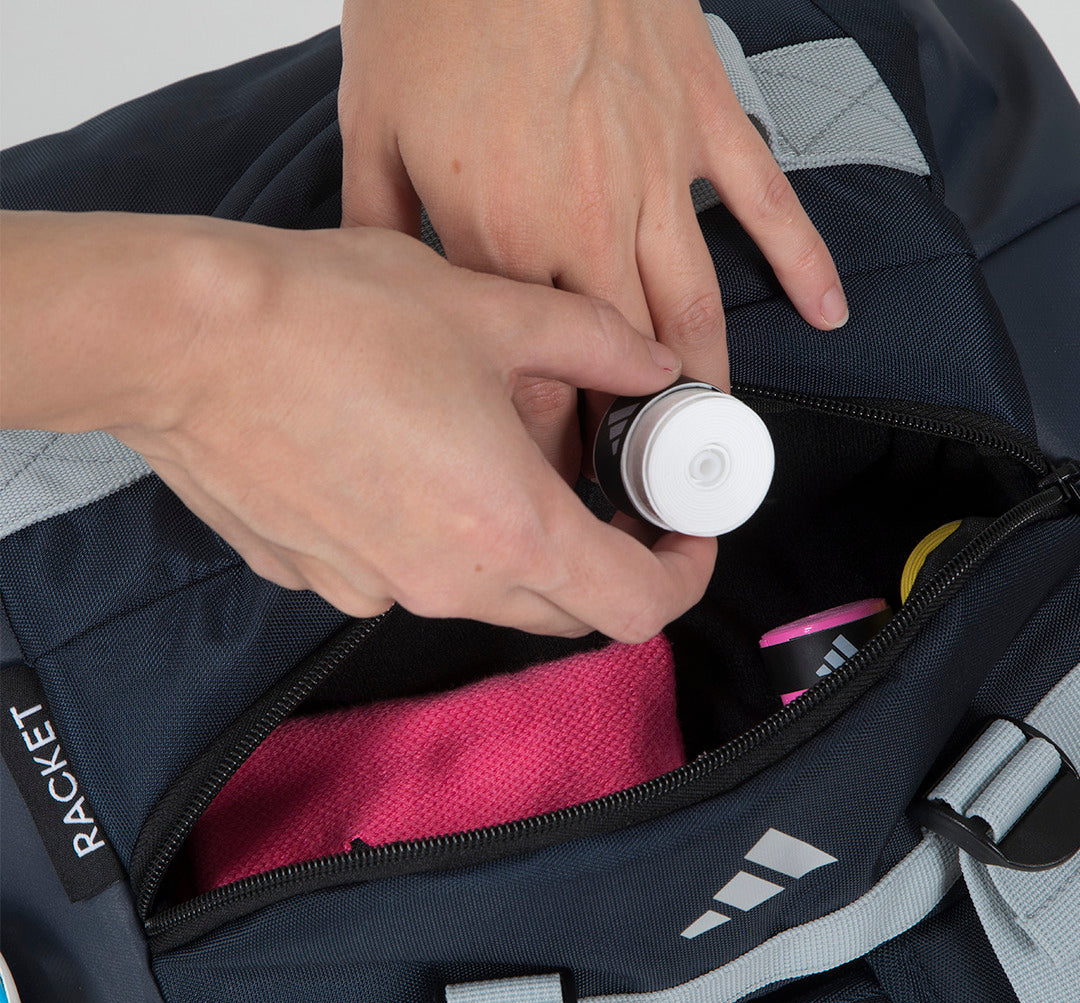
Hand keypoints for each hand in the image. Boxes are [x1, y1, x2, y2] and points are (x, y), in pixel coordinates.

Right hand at [1, 212, 716, 640]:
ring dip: (515, 545)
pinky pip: (404, 576)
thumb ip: (598, 344)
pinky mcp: (318, 579)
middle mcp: (447, 584)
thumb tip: (655, 366)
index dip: (682, 574)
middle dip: (605, 559)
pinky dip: (433, 538)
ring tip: (492, 453)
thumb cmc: (331, 319)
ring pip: (485, 594)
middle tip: (604, 486)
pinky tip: (404, 462)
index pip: (639, 606)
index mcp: (512, 530)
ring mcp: (375, 591)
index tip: (680, 530)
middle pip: (566, 609)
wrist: (180, 342)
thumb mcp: (492, 311)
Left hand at [339, 0, 846, 459]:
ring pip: (694, 308)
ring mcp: (654, 177)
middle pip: (619, 361)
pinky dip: (803, 262)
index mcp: (498, 237)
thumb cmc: (432, 3)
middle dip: (630, 439)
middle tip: (645, 494)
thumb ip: (384, 225)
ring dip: (707, 383)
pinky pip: (765, 205)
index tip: (558, 487)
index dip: (546, 442)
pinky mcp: (700, 122)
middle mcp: (585, 227)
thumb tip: (400, 287)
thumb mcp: (372, 124)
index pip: (528, 372)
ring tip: (716, 441)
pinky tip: (830, 314)